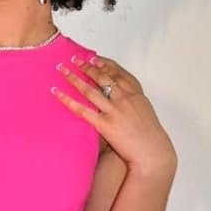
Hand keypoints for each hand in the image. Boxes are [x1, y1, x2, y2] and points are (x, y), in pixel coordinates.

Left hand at [53, 57, 177, 177]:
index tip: (93, 58)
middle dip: (86, 66)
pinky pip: (82, 110)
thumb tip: (121, 100)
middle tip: (75, 59)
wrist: (152, 152)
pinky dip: (68, 100)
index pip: (117, 73)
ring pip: (90, 90)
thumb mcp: (145, 112)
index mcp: (135, 94)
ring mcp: (114, 111)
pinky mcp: (105, 124)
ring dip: (74, 77)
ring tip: (62, 69)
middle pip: (102, 78)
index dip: (103, 64)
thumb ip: (133, 103)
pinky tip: (57, 92)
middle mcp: (124, 99)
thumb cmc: (150, 136)